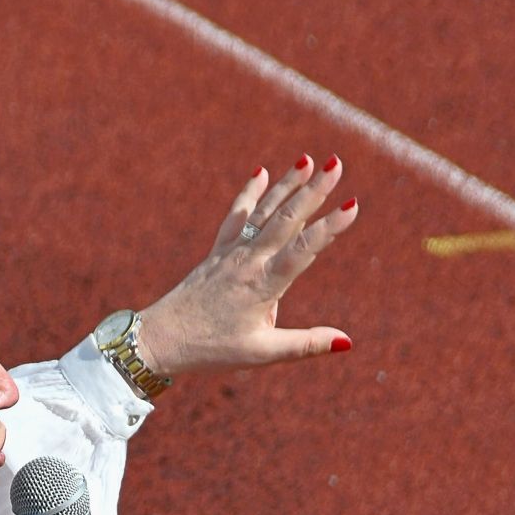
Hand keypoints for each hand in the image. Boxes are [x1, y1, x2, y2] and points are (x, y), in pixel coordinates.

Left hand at [133, 154, 357, 378]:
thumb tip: (347, 341)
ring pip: (263, 212)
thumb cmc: (213, 350)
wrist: (161, 339)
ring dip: (286, 185)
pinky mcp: (217, 251)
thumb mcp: (262, 353)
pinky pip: (236, 217)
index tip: (352, 206)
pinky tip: (261, 172)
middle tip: (336, 164)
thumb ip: (305, 345)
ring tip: (307, 160)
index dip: (329, 228)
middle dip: (313, 191)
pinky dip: (249, 195)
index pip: (302, 251)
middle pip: (286, 220)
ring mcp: (231, 253)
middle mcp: (248, 262)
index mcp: (263, 286)